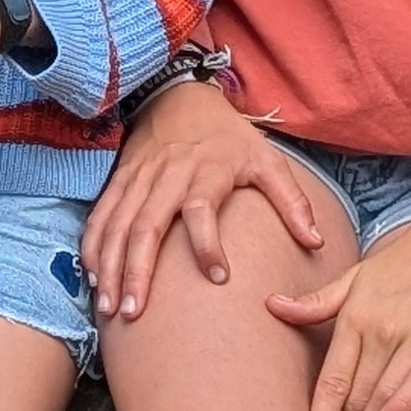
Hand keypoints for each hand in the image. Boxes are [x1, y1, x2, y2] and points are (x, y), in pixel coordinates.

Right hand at [80, 78, 327, 320]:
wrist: (180, 97)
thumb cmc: (228, 137)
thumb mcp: (267, 159)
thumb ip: (292, 201)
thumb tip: (316, 243)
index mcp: (207, 170)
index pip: (202, 208)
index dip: (208, 243)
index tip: (218, 278)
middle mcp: (168, 175)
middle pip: (147, 225)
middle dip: (137, 271)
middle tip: (136, 312)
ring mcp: (138, 178)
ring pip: (117, 226)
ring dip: (110, 268)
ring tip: (111, 307)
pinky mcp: (119, 181)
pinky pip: (100, 217)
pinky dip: (93, 248)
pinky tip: (93, 278)